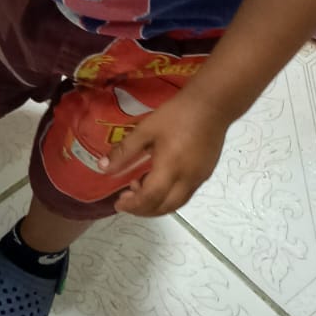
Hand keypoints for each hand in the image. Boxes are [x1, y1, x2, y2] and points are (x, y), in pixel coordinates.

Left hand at [104, 94, 228, 217]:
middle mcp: (187, 179)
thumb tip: (103, 168)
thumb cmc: (176, 115)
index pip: (150, 198)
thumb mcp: (145, 129)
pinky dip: (168, 196)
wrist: (212, 105)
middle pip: (165, 207)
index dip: (133, 205)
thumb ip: (124, 151)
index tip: (118, 203)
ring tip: (138, 189)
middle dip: (143, 210)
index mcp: (170, 168)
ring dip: (156, 205)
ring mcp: (199, 178)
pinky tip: (158, 182)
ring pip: (177, 203)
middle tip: (126, 201)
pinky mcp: (205, 173)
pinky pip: (185, 194)